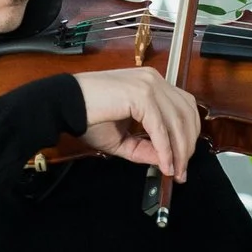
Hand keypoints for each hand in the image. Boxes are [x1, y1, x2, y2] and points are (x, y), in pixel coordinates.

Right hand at [74, 63, 199, 181]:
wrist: (63, 104)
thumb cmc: (87, 116)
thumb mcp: (122, 138)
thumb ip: (145, 148)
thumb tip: (166, 162)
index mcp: (151, 84)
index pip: (183, 108)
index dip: (188, 136)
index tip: (182, 161)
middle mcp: (153, 80)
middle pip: (186, 114)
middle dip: (187, 146)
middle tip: (181, 171)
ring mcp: (148, 85)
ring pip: (177, 121)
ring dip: (179, 151)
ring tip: (174, 171)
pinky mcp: (140, 95)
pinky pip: (160, 127)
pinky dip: (165, 149)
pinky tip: (164, 164)